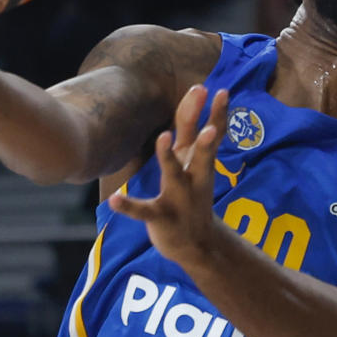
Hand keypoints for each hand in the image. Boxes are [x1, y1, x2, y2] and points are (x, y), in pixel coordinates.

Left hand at [107, 85, 229, 265]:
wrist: (197, 244)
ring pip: (173, 174)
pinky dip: (129, 206)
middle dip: (206, 139)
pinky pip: (143, 210)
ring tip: (162, 137)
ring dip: (168, 157)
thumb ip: (195, 131)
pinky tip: (115, 200)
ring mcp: (178, 197)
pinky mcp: (161, 217)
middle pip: (201, 153)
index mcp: (198, 161)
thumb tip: (200, 92)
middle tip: (210, 125)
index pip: (212, 133)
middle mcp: (193, 177)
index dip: (217, 113)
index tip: (221, 91)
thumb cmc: (193, 194)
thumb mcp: (198, 164)